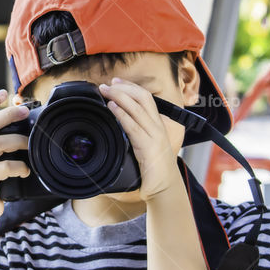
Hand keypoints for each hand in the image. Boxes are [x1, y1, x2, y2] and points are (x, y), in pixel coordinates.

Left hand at [99, 77, 178, 201]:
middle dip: (124, 88)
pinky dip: (122, 114)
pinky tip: (112, 108)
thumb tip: (118, 122)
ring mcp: (154, 136)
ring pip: (138, 108)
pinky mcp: (148, 147)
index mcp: (157, 124)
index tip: (116, 81)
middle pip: (143, 98)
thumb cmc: (153, 168)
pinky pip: (133, 126)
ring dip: (119, 97)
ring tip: (105, 91)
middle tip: (106, 85)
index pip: (146, 98)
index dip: (130, 87)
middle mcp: (157, 127)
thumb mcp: (145, 145)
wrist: (164, 187)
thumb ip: (136, 132)